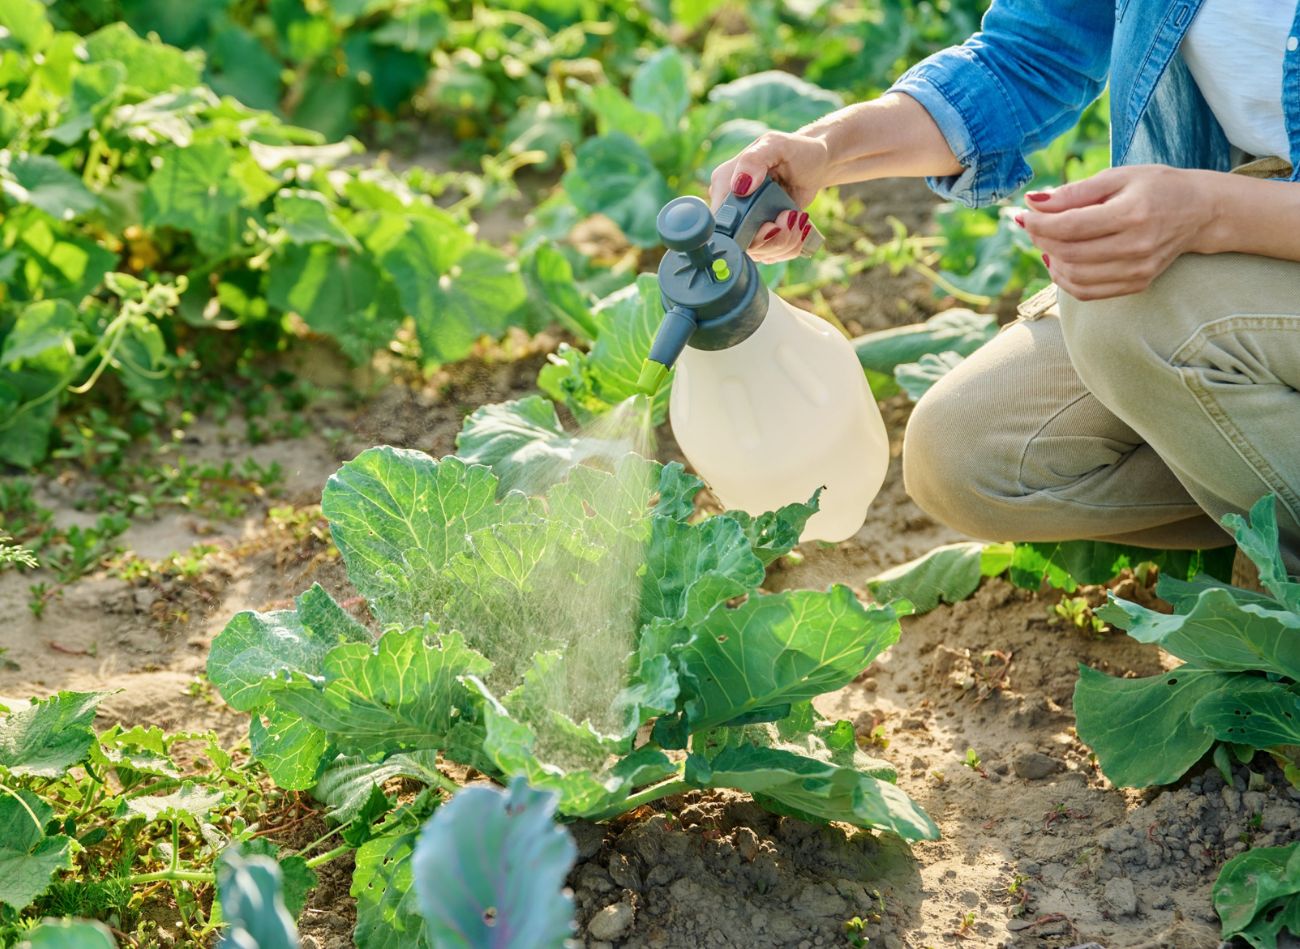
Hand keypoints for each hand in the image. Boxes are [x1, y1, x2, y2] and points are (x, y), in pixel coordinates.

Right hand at [708, 130, 830, 262]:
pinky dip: (790, 247)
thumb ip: (755, 160)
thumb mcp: (776, 145)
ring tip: (798, 219)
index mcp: (725, 184)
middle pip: (740, 243)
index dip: (744, 232)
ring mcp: (747, 223)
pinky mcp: (763, 235)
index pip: (720, 221)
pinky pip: (771, 254)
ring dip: (784, 243)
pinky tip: (799, 228)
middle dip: (771, 240)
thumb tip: (740, 186)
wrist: (815, 164)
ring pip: (758, 253)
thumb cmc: (795, 150)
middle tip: (790, 219)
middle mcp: (731, 207)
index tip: (772, 226)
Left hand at [1017, 165, 1215, 300]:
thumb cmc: (1155, 187)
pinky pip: (1087, 292)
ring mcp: (1137, 270)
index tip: (1024, 214)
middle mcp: (1136, 246)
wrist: (1200, 212)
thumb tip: (1032, 201)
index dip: (1039, 223)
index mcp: (1131, 213)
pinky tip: (1060, 261)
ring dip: (1050, 260)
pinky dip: (1065, 280)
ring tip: (1047, 241)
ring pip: (1074, 277)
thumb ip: (1074, 191)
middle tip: (1033, 226)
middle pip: (1068, 253)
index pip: (1070, 226)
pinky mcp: (1136, 284)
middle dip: (1041, 239)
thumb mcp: (1117, 177)